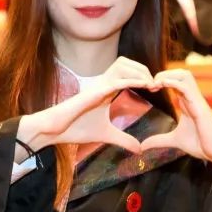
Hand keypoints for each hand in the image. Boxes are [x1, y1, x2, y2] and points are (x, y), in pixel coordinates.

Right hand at [18, 57, 154, 155]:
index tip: (157, 88)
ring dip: (139, 71)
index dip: (143, 75)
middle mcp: (102, 83)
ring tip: (152, 84)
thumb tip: (139, 149)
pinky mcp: (93, 92)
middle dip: (143, 68)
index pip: (127, 72)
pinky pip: (115, 80)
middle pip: (125, 62)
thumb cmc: (75, 129)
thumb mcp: (106, 135)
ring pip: (121, 64)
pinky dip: (132, 80)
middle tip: (156, 84)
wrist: (55, 130)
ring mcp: (97, 85)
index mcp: (106, 89)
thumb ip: (124, 140)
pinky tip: (144, 85)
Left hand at [141, 69, 211, 168]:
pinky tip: (162, 84)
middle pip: (179, 73)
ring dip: (168, 75)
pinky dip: (174, 82)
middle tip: (150, 85)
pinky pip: (186, 86)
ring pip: (184, 74)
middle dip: (163, 74)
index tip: (148, 88)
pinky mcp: (199, 105)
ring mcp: (196, 99)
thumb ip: (159, 140)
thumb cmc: (200, 144)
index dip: (161, 80)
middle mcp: (191, 97)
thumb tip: (142, 145)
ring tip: (155, 84)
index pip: (174, 81)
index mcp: (186, 102)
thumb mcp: (175, 140)